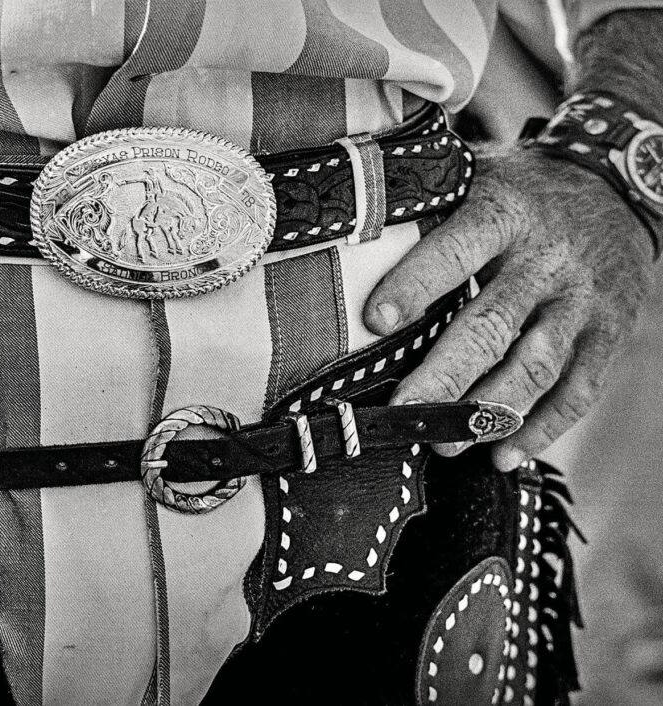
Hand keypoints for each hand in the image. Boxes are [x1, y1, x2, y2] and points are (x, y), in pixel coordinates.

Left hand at [364, 144, 653, 469]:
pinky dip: (542, 428)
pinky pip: (579, 389)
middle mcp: (547, 259)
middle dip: (446, 375)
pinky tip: (502, 454)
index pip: (456, 251)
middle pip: (493, 324)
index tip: (375, 321)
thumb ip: (428, 210)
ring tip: (445, 444)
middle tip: (403, 413)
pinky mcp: (609, 333)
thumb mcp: (478, 179)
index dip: (415, 285)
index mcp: (505, 214)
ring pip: (537, 365)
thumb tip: (348, 238)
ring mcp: (583, 300)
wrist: (617, 188)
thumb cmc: (522, 193)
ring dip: (489, 412)